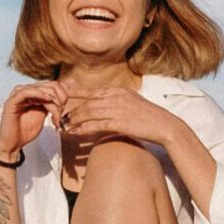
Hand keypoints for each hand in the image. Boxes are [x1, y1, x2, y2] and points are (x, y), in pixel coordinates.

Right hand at [0, 81, 67, 160]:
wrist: (12, 144)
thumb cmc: (25, 131)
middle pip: (50, 85)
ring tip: (55, 116)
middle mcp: (25, 91)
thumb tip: (61, 99)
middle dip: (60, 100)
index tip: (63, 112)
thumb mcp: (43, 115)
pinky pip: (26, 92)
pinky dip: (39, 94)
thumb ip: (50, 105)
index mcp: (33, 94)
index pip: (53, 85)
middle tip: (59, 117)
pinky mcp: (12, 101)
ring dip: (53, 101)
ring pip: (41, 88)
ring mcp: (17, 95)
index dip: (63, 96)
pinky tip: (48, 100)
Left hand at [59, 86, 175, 150]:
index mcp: (118, 91)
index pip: (92, 91)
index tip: (62, 93)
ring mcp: (117, 109)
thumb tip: (105, 105)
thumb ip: (117, 101)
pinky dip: (82, 128)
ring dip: (73, 119)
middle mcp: (115, 97)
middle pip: (86, 102)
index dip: (75, 92)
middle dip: (71, 110)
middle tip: (59, 116)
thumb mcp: (133, 102)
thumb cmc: (149, 116)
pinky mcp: (118, 122)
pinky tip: (74, 132)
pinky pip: (94, 125)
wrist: (164, 125)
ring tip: (63, 125)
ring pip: (88, 112)